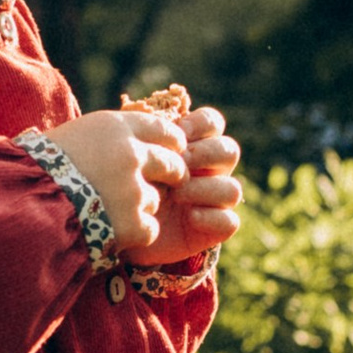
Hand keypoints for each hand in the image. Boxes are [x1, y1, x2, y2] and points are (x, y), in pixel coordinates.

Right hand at [41, 105, 190, 254]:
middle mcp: (130, 154)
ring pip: (157, 199)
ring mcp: (133, 190)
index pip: (164, 128)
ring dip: (141, 207)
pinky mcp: (133, 223)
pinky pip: (149, 229)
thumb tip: (131, 142)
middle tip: (166, 183)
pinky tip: (113, 232)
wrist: (21, 205)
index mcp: (115, 127)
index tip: (173, 150)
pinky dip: (135, 234)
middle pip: (173, 163)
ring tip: (110, 212)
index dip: (172, 142)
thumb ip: (108, 139)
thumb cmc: (36, 169)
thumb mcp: (73, 136)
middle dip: (173, 174)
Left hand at [135, 107, 241, 266]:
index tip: (179, 133)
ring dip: (206, 188)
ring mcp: (214, 201)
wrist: (120, 229)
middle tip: (179, 163)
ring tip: (177, 194)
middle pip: (230, 150)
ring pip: (232, 188)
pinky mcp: (215, 229)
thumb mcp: (132, 159)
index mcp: (193, 145)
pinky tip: (189, 217)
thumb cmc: (126, 185)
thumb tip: (159, 124)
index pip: (212, 123)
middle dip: (207, 153)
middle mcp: (209, 171)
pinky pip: (230, 221)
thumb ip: (148, 140)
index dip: (202, 123)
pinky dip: (211, 217)